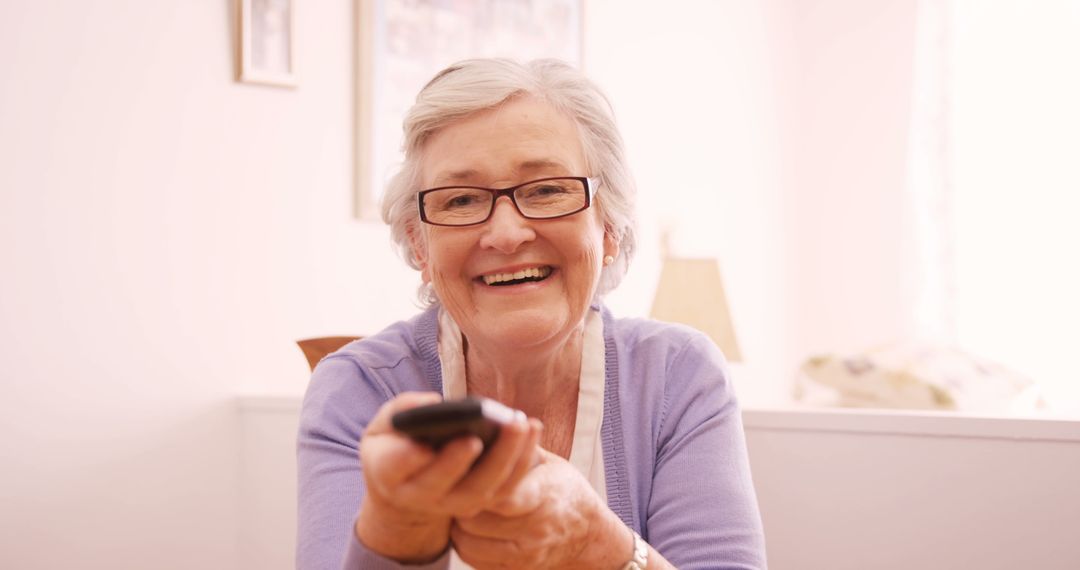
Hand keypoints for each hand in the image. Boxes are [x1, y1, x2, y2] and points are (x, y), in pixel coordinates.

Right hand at [355, 392, 541, 561]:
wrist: (406, 486)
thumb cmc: (395, 444)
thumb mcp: (383, 426)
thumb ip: (401, 411)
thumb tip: (433, 403)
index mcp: (388, 473)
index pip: (395, 468)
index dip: (407, 459)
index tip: (422, 447)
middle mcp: (420, 495)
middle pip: (442, 484)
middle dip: (458, 461)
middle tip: (475, 437)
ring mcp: (452, 503)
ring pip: (481, 490)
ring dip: (504, 458)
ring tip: (517, 423)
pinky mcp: (480, 501)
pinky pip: (506, 487)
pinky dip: (522, 460)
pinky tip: (531, 429)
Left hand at [450, 449, 627, 569]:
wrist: (589, 536)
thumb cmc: (565, 492)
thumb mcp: (551, 463)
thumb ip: (520, 451)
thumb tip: (486, 427)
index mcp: (545, 495)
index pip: (503, 493)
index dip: (477, 481)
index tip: (464, 467)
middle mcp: (535, 529)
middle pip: (476, 519)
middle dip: (460, 501)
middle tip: (453, 485)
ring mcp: (525, 554)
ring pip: (469, 542)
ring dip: (459, 525)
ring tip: (460, 506)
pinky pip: (475, 561)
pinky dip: (466, 543)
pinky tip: (470, 527)